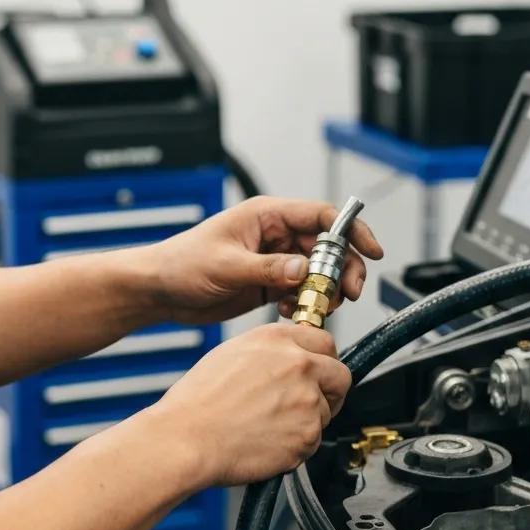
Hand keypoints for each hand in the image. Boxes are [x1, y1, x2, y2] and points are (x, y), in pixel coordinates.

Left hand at [145, 196, 382, 324]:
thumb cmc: (181, 264)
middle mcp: (274, 235)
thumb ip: (267, 269)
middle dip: (342, 270)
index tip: (370, 251)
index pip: (322, 216)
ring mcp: (273, 260)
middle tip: (347, 294)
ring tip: (317, 308)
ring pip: (317, 272)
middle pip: (327, 247)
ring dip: (324, 291)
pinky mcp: (268, 283)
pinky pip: (300, 291)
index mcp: (267, 216)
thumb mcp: (226, 264)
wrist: (159, 290)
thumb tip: (302, 270)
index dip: (351, 231)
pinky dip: (305, 304)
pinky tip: (291, 314)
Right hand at [148, 323, 351, 486]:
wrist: (187, 437)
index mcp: (277, 339)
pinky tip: (269, 441)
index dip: (322, 359)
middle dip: (330, 390)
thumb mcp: (233, 353)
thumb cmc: (198, 401)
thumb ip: (271, 351)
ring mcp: (307, 399)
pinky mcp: (307, 434)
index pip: (325, 342)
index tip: (317, 370)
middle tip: (311, 401)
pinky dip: (297, 445)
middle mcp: (298, 364)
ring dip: (308, 420)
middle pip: (340, 375)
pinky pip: (314, 440)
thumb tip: (289, 358)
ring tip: (271, 426)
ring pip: (327, 411)